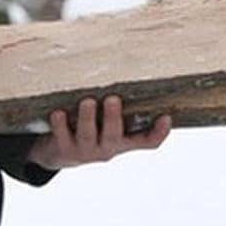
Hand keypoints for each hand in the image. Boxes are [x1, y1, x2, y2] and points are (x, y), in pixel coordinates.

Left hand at [27, 95, 171, 171]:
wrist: (60, 154)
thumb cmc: (90, 130)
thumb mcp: (108, 125)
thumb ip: (121, 108)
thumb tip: (132, 71)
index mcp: (123, 142)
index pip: (147, 141)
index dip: (159, 132)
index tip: (166, 117)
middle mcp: (107, 149)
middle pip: (114, 137)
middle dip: (113, 118)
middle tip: (112, 99)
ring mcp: (86, 151)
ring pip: (87, 136)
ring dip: (87, 118)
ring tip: (87, 102)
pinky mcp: (64, 150)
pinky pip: (62, 136)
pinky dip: (60, 124)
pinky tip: (58, 112)